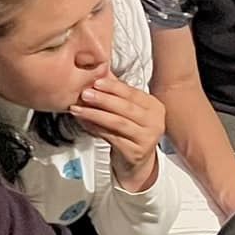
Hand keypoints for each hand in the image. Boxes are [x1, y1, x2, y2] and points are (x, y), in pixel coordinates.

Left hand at [70, 76, 164, 190]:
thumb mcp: (128, 111)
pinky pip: (112, 137)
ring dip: (95, 114)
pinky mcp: (136, 152)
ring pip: (118, 122)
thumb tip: (99, 71)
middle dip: (103, 99)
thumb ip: (117, 93)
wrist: (136, 164)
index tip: (96, 81)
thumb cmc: (130, 133)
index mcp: (154, 107)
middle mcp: (155, 122)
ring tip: (78, 109)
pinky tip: (84, 123)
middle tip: (85, 94)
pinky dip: (96, 129)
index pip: (133, 93)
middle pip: (126, 107)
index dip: (114, 87)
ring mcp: (147, 138)